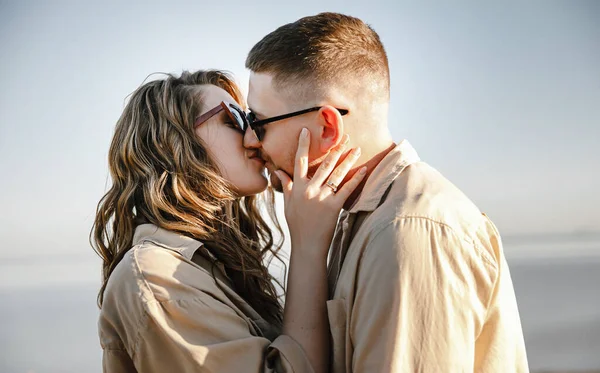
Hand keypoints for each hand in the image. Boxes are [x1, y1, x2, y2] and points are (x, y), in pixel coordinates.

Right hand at [274, 128, 365, 259]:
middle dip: (335, 148)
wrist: (307, 245)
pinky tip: (363, 169)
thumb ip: (286, 185)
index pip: (299, 161)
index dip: (303, 145)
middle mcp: (309, 189)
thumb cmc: (297, 224)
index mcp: (298, 187)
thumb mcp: (288, 204)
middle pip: (324, 164)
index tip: (306, 131)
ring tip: (356, 148)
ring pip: (336, 173)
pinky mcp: (334, 206)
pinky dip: (356, 179)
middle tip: (344, 136)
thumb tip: (277, 170)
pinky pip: (347, 189)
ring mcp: (322, 197)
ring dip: (348, 159)